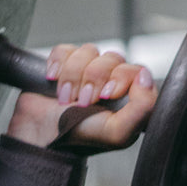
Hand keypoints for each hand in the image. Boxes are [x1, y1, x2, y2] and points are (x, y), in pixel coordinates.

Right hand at [6, 44, 156, 149]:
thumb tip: (145, 76)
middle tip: (82, 102)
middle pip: (112, 58)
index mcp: (128, 99)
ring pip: (88, 51)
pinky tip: (54, 80)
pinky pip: (65, 49)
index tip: (107, 96)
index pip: (137, 70)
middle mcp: (111, 83)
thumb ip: (142, 108)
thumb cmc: (80, 136)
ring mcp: (87, 72)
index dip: (121, 77)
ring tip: (65, 98)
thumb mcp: (117, 132)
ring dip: (73, 76)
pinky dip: (58, 64)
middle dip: (93, 79)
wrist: (41, 134)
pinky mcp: (64, 64)